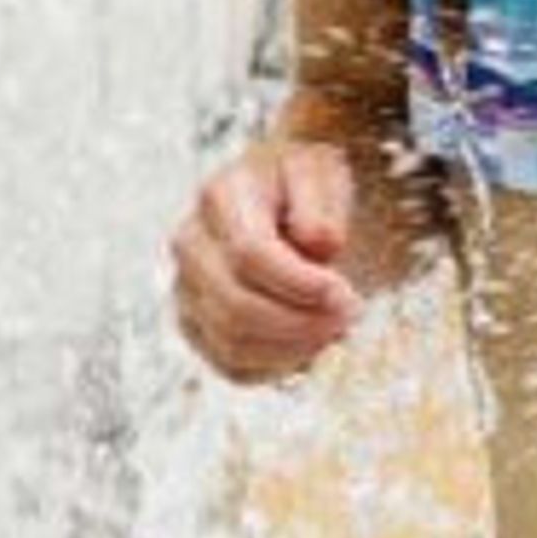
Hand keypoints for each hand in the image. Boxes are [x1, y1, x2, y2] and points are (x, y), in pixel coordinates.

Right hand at [170, 135, 366, 383]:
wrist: (283, 199)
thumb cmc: (305, 186)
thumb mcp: (323, 171)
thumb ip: (320, 201)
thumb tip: (316, 243)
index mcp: (222, 196)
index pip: (250, 255)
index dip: (301, 284)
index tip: (347, 294)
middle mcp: (192, 244)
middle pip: (236, 307)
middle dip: (301, 322)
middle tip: (348, 316)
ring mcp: (187, 288)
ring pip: (232, 343)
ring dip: (294, 348)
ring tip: (333, 330)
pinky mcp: (196, 324)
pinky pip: (231, 366)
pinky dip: (277, 366)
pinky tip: (309, 345)